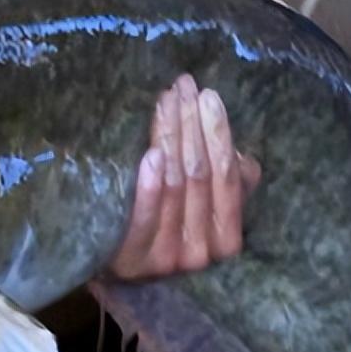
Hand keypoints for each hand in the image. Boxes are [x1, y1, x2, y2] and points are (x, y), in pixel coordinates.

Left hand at [111, 74, 261, 280]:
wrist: (108, 264)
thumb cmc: (159, 227)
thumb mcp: (197, 208)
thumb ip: (224, 186)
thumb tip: (242, 157)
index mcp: (226, 238)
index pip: (227, 177)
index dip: (218, 132)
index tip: (207, 95)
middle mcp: (203, 252)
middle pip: (200, 174)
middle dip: (192, 124)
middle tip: (183, 87)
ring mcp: (169, 258)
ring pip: (175, 185)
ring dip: (170, 137)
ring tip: (165, 101)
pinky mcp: (135, 261)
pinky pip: (147, 215)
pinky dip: (151, 183)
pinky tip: (152, 153)